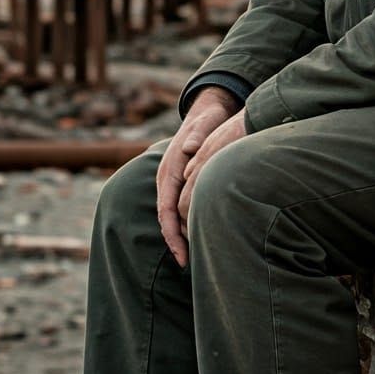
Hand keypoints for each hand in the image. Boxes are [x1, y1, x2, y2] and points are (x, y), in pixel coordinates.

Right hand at [156, 87, 239, 267]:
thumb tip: (190, 148)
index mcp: (170, 167)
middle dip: (175, 241)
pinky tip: (197, 234)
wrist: (206, 108)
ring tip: (193, 257)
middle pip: (166, 216)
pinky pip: (178, 206)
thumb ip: (199, 134)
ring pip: (171, 214)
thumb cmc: (208, 118)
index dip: (172, 233)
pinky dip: (184, 223)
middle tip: (188, 265)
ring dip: (179, 234)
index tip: (182, 256)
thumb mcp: (206, 122)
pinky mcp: (181, 180)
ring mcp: (172, 179)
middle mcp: (167, 176)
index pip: (165, 207)